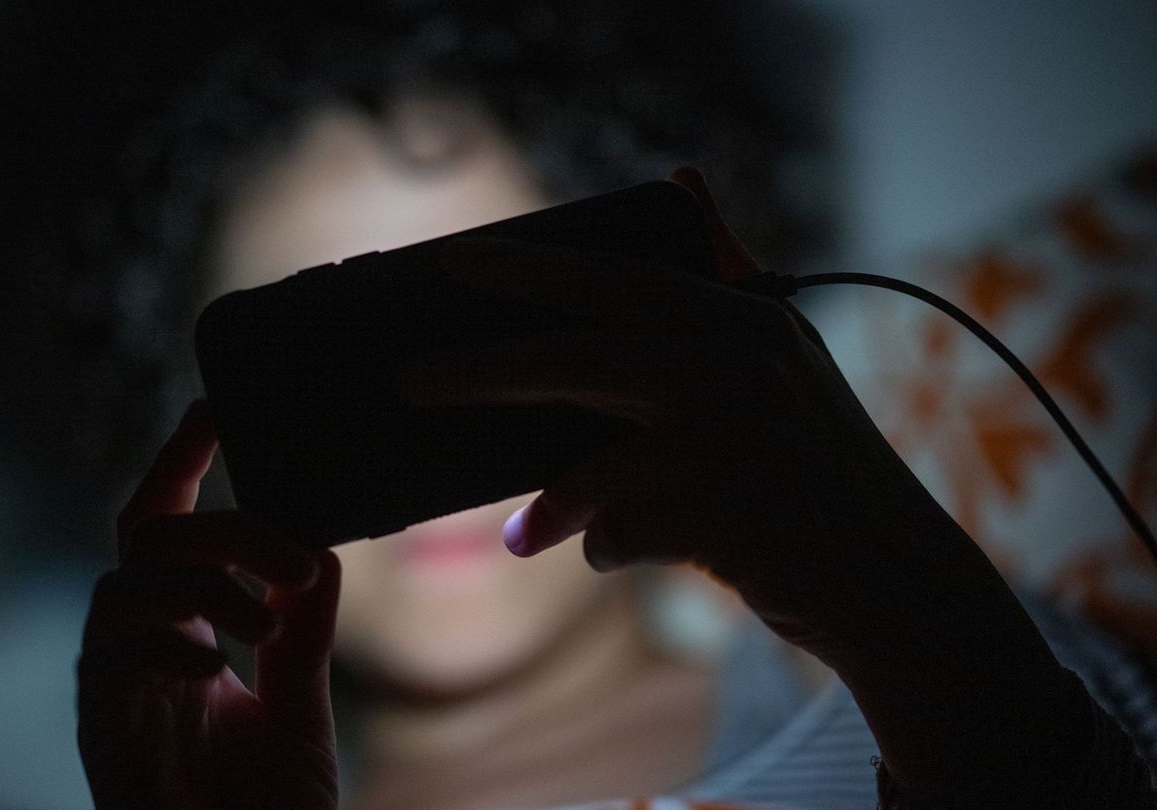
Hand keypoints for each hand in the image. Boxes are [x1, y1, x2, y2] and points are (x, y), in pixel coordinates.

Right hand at [77, 401, 341, 809]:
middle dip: (222, 527)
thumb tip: (318, 555)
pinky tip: (210, 666)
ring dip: (200, 586)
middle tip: (295, 557)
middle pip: (148, 539)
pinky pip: (107, 663)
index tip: (212, 409)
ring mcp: (115, 692)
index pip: (170, 528)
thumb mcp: (299, 709)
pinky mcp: (101, 735)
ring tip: (262, 621)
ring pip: (125, 586)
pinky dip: (163, 648)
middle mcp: (139, 651)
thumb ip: (302, 636)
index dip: (182, 463)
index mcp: (180, 635)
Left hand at [408, 169, 1088, 800]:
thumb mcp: (774, 367)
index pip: (613, 277)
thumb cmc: (810, 474)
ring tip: (521, 533)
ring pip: (590, 463)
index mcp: (743, 315)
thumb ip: (712, 297)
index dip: (525, 270)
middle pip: (575, 358)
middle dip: (481, 369)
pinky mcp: (724, 509)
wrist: (895, 577)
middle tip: (406, 379)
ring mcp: (733, 433)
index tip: (448, 261)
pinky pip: (619, 530)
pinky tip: (600, 557)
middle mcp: (739, 358)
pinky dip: (601, 548)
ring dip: (550, 505)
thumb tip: (672, 187)